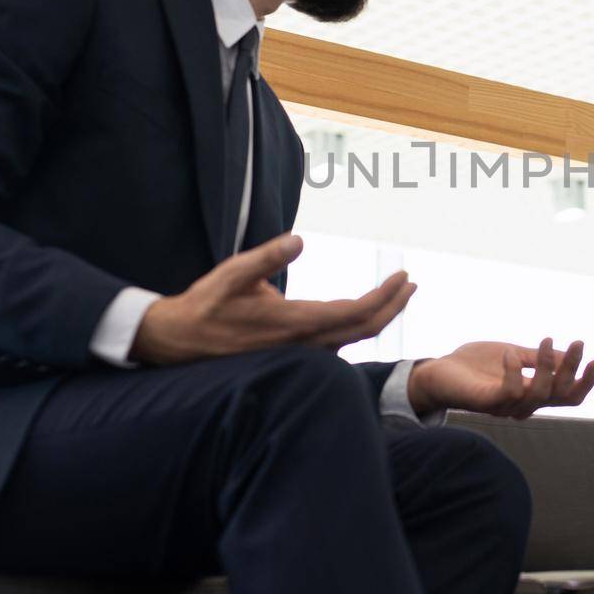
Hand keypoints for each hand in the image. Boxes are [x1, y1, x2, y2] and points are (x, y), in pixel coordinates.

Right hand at [129, 233, 415, 364]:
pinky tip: (367, 312)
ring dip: (381, 316)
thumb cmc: (206, 304)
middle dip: (395, 306)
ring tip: (399, 292)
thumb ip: (266, 257)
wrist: (180, 342)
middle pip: (365, 330)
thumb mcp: (232, 273)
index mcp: (294, 323)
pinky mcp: (294, 354)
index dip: (386, 296)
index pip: (356, 313)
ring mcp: (301, 353)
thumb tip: (299, 239)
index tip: (405, 275)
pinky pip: (339, 343)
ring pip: (354, 339)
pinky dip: (360, 326)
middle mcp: (304, 343)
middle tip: (412, 283)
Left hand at [407, 338, 593, 418]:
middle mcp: (523, 405)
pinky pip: (509, 392)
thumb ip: (538, 357)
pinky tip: (509, 353)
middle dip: (572, 370)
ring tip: (543, 340)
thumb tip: (567, 354)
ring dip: (545, 365)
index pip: (568, 397)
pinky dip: (514, 371)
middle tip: (577, 343)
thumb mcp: (514, 354)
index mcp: (532, 393)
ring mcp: (505, 406)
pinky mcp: (485, 402)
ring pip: (539, 394)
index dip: (585, 382)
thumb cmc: (475, 364)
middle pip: (560, 396)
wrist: (438, 371)